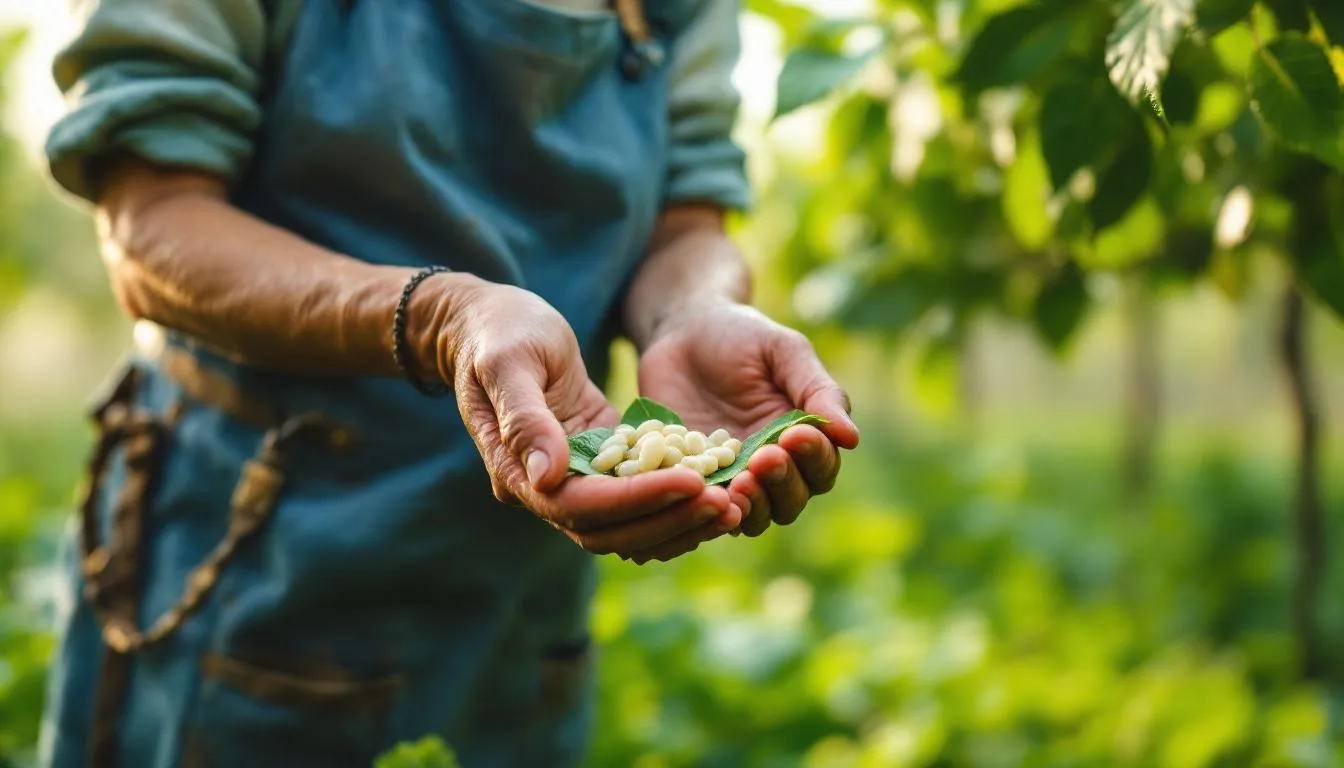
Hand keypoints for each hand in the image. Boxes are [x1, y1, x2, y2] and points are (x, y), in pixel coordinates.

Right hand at [409, 275, 736, 557]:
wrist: (487, 323)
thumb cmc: (497, 333)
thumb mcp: (509, 363)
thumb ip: (525, 420)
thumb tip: (547, 478)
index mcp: (516, 472)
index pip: (584, 506)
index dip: (640, 500)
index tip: (693, 483)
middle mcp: (545, 488)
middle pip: (612, 530)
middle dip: (670, 519)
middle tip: (725, 502)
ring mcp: (572, 478)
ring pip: (629, 523)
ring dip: (678, 520)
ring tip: (731, 504)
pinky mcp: (597, 460)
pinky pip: (638, 493)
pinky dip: (675, 498)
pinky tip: (718, 485)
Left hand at [637, 301, 859, 545]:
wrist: (680, 331)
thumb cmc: (740, 336)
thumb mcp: (783, 351)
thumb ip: (817, 390)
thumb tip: (851, 438)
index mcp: (801, 437)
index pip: (821, 465)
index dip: (814, 456)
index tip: (797, 434)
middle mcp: (771, 466)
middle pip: (792, 499)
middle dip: (783, 482)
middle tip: (765, 457)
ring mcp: (732, 477)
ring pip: (754, 515)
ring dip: (752, 505)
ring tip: (740, 482)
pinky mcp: (694, 482)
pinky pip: (707, 509)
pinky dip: (711, 509)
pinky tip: (704, 493)